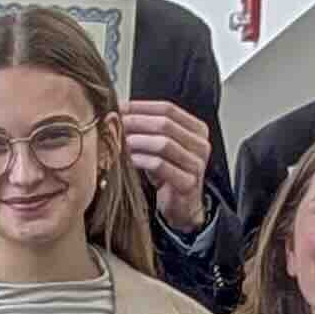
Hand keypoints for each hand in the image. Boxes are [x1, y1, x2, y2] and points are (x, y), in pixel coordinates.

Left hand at [117, 98, 213, 233]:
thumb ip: (147, 129)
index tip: (118, 107)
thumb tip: (118, 111)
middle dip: (136, 122)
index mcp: (196, 129)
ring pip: (163, 143)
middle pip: (165, 123)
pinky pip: (160, 165)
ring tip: (118, 141)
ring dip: (136, 140)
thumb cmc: (168, 175)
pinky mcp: (188, 182)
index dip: (141, 106)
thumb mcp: (159, 147)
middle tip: (114, 124)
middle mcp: (200, 144)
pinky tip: (126, 160)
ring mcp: (196, 163)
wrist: (181, 207)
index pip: (168, 109)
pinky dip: (140, 160)